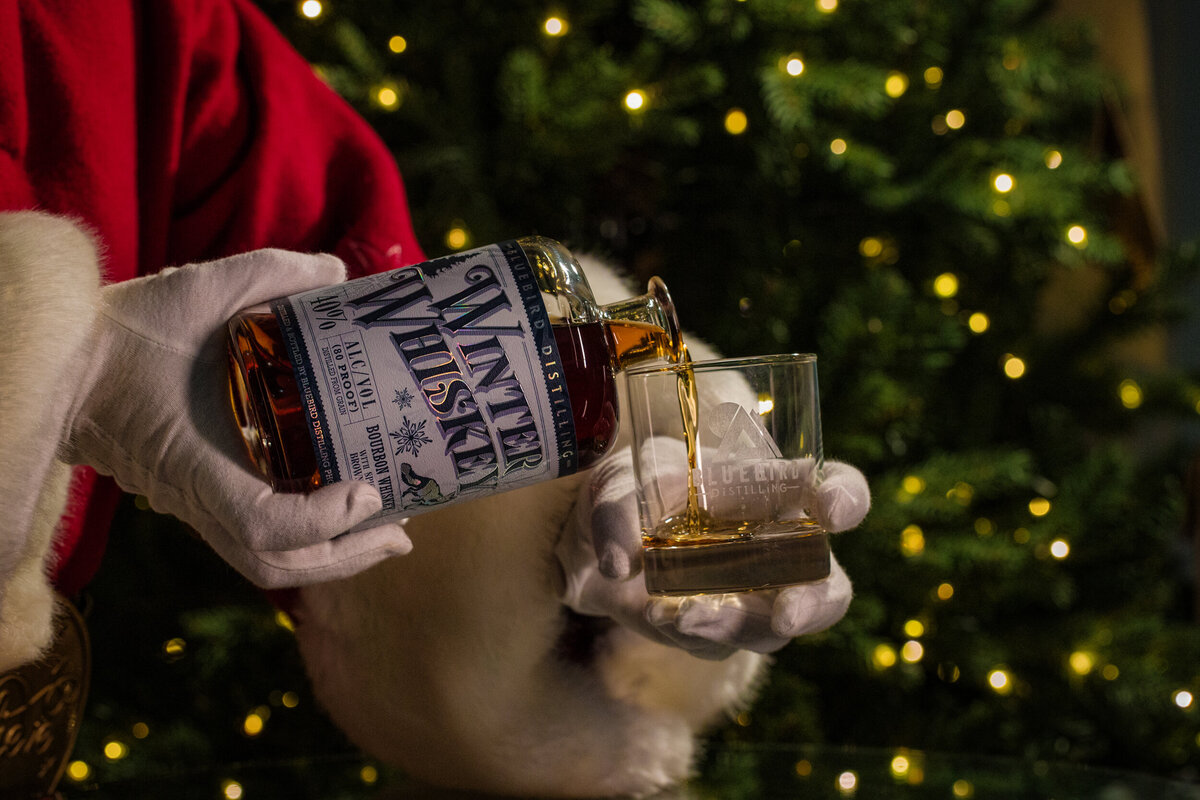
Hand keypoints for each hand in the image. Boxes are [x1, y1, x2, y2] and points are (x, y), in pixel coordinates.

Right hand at [59, 249, 411, 587]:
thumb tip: (338, 276)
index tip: (367, 492)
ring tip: (386, 535)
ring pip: (264, 562)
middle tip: (401, 532)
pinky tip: (344, 516)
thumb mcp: (199, 288)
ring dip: (330, 558)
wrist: (66, 363)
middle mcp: (194, 495)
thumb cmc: (129, 328)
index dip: (320, 521)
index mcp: (191, 457)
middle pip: (273, 563)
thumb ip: (271, 275)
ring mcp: (195, 504)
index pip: (260, 524)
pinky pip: (256, 539)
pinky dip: (304, 540)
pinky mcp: (199, 499)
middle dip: (345, 557)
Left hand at [556, 440, 868, 659]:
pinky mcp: (721, 631)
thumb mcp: (617, 484)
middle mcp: (778, 548)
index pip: (831, 488)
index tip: (834, 510)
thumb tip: (620, 563)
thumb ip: (617, 513)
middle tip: (788, 616)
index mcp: (772, 491)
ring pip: (774, 628)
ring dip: (736, 627)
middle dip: (815, 603)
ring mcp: (754, 597)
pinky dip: (689, 632)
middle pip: (830, 586)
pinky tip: (658, 615)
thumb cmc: (632, 493)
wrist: (598, 547)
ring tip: (686, 617)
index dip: (845, 497)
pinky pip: (719, 644)